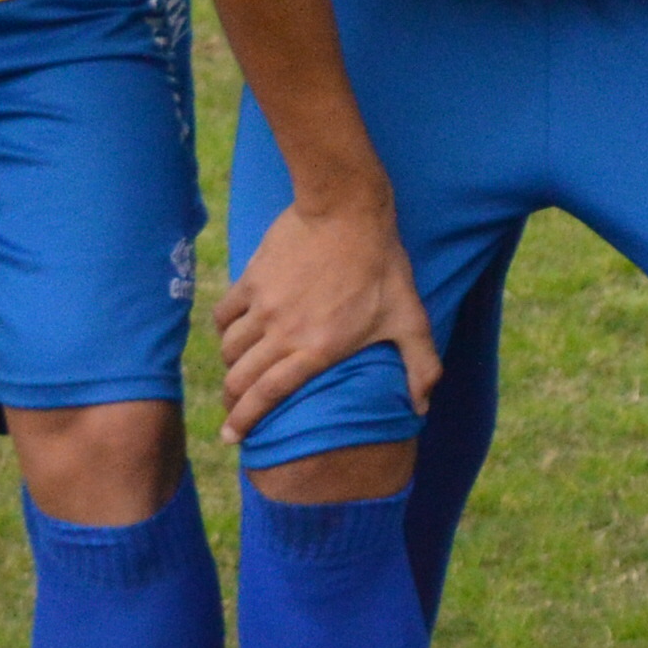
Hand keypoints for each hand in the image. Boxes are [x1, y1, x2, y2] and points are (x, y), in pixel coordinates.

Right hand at [214, 188, 436, 441]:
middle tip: (233, 410)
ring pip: (229, 349)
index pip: (267, 396)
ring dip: (231, 365)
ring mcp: (263, 306)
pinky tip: (234, 331)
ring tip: (238, 371)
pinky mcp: (251, 280)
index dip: (245, 421)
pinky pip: (224, 315)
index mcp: (317, 349)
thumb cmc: (382, 265)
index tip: (231, 437)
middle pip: (239, 379)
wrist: (347, 209)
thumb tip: (423, 407)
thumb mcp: (410, 317)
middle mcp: (283, 333)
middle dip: (232, 401)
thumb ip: (421, 365)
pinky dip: (224, 328)